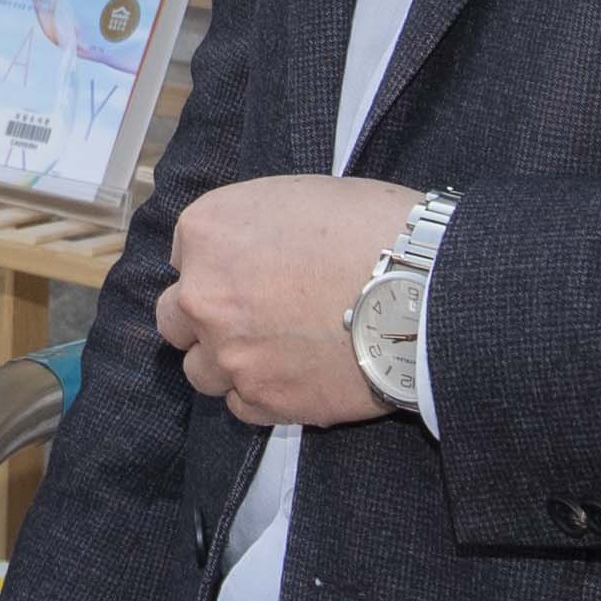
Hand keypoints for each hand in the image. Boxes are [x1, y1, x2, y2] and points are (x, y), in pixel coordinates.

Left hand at [163, 171, 413, 429]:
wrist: (423, 290)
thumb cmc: (375, 229)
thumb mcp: (301, 196)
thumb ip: (255, 226)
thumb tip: (251, 250)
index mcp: (208, 231)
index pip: (185, 254)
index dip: (220, 264)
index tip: (251, 270)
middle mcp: (202, 293)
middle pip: (176, 318)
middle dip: (207, 317)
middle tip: (254, 315)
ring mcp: (228, 352)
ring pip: (200, 369)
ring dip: (229, 361)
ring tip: (277, 352)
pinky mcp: (263, 399)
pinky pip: (240, 405)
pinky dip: (261, 394)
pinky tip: (295, 376)